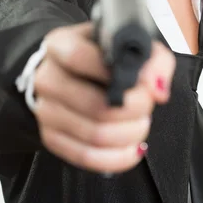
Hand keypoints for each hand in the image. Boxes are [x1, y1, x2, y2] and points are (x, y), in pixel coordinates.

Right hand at [33, 21, 175, 173]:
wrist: (76, 72)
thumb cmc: (106, 56)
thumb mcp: (130, 44)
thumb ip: (153, 60)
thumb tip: (156, 90)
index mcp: (59, 45)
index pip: (78, 58)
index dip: (115, 74)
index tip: (141, 83)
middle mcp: (47, 77)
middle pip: (94, 105)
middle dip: (134, 110)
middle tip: (148, 105)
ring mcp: (45, 110)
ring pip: (95, 134)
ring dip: (130, 134)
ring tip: (142, 123)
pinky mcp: (51, 137)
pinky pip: (86, 156)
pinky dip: (117, 157)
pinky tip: (133, 148)